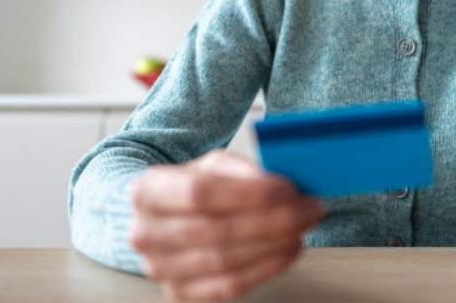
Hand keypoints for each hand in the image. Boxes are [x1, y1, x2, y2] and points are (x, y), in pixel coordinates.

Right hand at [129, 149, 323, 301]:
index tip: (288, 190)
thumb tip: (281, 187)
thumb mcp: (211, 165)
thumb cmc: (193, 187)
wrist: (164, 217)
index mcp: (148, 191)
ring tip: (303, 227)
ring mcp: (161, 269)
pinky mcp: (181, 294)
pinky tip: (289, 249)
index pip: (200, 193)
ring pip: (226, 261)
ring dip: (274, 244)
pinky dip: (267, 268)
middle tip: (308, 209)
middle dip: (272, 220)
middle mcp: (146, 233)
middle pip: (216, 230)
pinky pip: (230, 286)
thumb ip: (241, 171)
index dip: (248, 194)